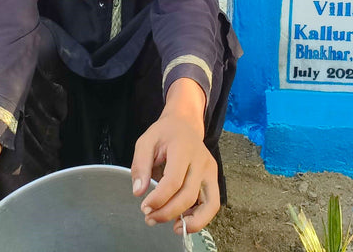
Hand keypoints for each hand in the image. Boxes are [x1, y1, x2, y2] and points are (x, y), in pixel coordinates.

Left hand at [130, 79, 217, 234]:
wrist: (185, 124)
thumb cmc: (164, 134)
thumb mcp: (146, 141)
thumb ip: (140, 165)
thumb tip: (139, 192)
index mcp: (184, 148)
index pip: (174, 180)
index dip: (158, 199)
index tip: (144, 206)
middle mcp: (202, 160)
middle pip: (188, 196)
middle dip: (167, 213)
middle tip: (149, 217)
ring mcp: (211, 171)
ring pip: (209, 204)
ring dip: (190, 222)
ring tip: (173, 227)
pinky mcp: (214, 179)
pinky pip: (212, 205)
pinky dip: (200, 218)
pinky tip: (183, 221)